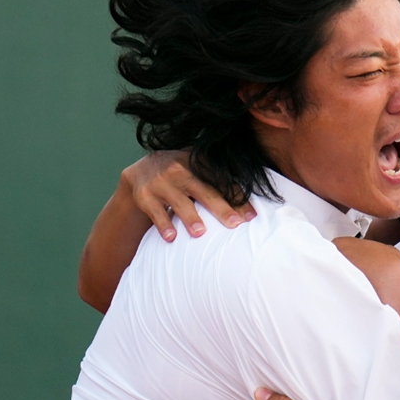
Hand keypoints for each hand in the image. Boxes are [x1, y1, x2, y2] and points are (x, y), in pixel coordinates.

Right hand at [122, 151, 254, 241]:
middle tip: (235, 224)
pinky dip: (164, 225)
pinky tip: (171, 237)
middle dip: (221, 209)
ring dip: (191, 218)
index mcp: (199, 162)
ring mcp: (161, 182)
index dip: (238, 198)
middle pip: (204, 192)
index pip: (222, 181)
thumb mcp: (199, 167)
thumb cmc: (183, 172)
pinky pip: (156, 212)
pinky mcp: (145, 196)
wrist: (142, 170)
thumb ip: (222, 175)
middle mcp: (180, 169)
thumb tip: (256, 193)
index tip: (251, 216)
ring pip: (180, 202)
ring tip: (201, 233)